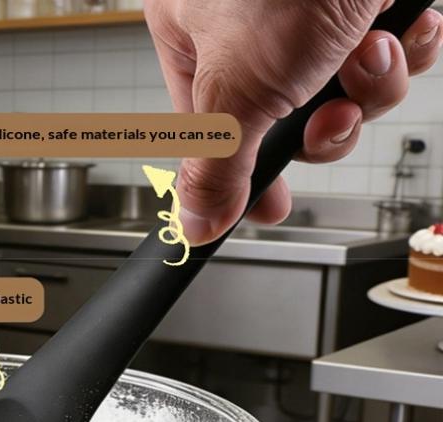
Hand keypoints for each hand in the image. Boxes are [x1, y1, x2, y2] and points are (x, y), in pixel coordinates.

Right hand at [145, 0, 442, 243]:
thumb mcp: (236, 90)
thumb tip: (194, 225)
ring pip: (342, 89)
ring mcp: (312, 6)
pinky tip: (401, 28)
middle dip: (321, 130)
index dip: (242, 176)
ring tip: (368, 54)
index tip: (269, 205)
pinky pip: (388, 49)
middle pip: (284, 118)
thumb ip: (214, 168)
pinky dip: (404, 50)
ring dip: (368, 90)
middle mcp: (252, 22)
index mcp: (194, 35)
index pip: (212, 131)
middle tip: (328, 122)